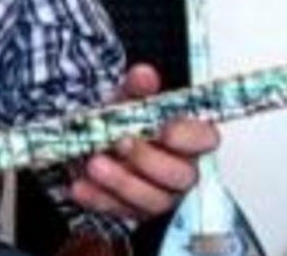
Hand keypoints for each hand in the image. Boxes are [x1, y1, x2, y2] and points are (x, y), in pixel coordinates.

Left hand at [69, 63, 219, 220]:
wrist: (89, 139)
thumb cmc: (119, 120)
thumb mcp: (126, 98)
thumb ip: (137, 87)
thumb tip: (144, 75)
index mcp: (186, 138)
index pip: (205, 139)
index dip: (189, 138)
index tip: (165, 131)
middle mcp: (179, 170)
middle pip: (181, 175)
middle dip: (149, 160)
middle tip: (121, 142)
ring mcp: (157, 194)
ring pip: (152, 199)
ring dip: (122, 181)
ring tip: (95, 164)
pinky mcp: (132, 211)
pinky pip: (119, 210)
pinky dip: (98, 198)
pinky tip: (81, 186)